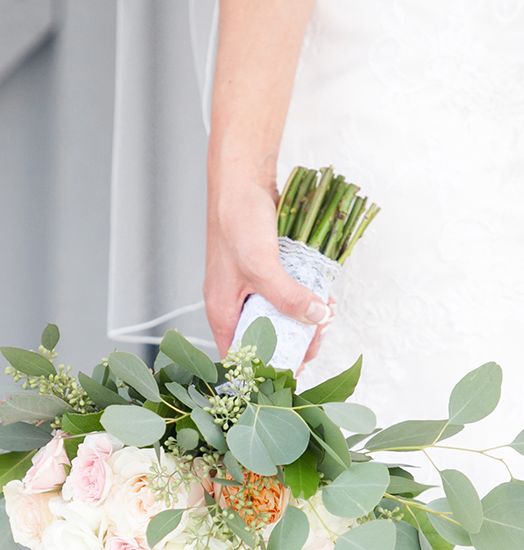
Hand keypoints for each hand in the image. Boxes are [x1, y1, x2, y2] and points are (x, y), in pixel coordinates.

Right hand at [204, 174, 331, 359]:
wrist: (242, 178)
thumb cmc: (238, 221)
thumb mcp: (263, 265)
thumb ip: (288, 296)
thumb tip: (316, 319)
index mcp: (223, 312)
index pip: (239, 357)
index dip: (264, 370)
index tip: (293, 370)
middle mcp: (235, 305)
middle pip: (265, 340)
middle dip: (294, 343)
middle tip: (319, 335)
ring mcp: (250, 289)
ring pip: (279, 319)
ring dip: (304, 321)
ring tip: (326, 315)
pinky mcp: (266, 273)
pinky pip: (286, 296)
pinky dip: (304, 299)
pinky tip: (322, 295)